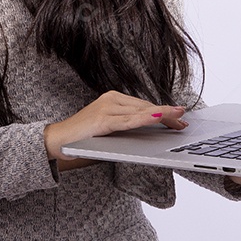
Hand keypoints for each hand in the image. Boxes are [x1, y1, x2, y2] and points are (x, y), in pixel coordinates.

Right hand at [44, 90, 187, 161]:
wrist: (57, 141)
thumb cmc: (83, 138)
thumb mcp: (109, 130)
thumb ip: (126, 127)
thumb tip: (151, 132)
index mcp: (113, 99)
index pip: (144, 105)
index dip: (163, 111)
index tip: (179, 116)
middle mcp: (111, 99)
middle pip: (145, 107)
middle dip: (166, 115)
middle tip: (184, 121)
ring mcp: (106, 108)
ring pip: (140, 112)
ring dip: (161, 115)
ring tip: (178, 116)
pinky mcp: (102, 120)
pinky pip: (127, 120)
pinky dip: (143, 119)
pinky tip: (156, 117)